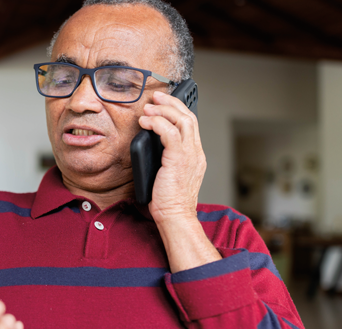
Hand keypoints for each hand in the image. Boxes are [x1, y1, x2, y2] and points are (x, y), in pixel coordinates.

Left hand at [138, 90, 219, 271]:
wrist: (175, 218)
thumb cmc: (168, 202)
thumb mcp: (167, 175)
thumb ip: (164, 159)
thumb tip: (149, 144)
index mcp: (195, 156)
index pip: (191, 125)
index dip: (178, 110)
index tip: (164, 104)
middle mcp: (195, 153)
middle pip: (189, 117)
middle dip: (172, 103)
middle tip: (156, 97)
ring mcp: (190, 156)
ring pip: (182, 121)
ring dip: (163, 110)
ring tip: (148, 107)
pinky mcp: (179, 160)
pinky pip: (170, 133)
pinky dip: (158, 123)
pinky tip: (146, 122)